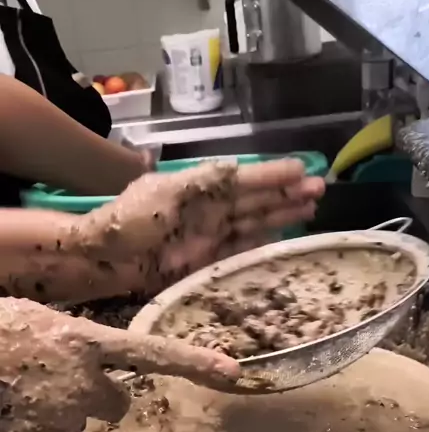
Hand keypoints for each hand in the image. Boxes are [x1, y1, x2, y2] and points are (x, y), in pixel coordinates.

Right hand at [0, 298, 238, 431]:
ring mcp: (60, 424)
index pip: (150, 353)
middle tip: (49, 383)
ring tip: (9, 397)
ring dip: (49, 417)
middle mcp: (81, 387)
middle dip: (92, 398)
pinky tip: (3, 420)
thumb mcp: (28, 323)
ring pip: (71, 427)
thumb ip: (64, 345)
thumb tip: (81, 368)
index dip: (194, 363)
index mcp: (80, 344)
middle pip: (113, 403)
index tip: (236, 374)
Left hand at [71, 158, 324, 295]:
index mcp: (201, 188)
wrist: (105, 258)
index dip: (272, 175)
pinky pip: (241, 251)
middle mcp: (210, 210)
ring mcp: (209, 237)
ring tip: (310, 209)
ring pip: (253, 224)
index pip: (244, 179)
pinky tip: (283, 238)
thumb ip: (202, 182)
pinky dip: (261, 244)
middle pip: (255, 201)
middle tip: (320, 190)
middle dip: (286, 194)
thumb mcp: (165, 193)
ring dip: (281, 216)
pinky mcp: (207, 263)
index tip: (302, 169)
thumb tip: (236, 169)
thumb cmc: (129, 220)